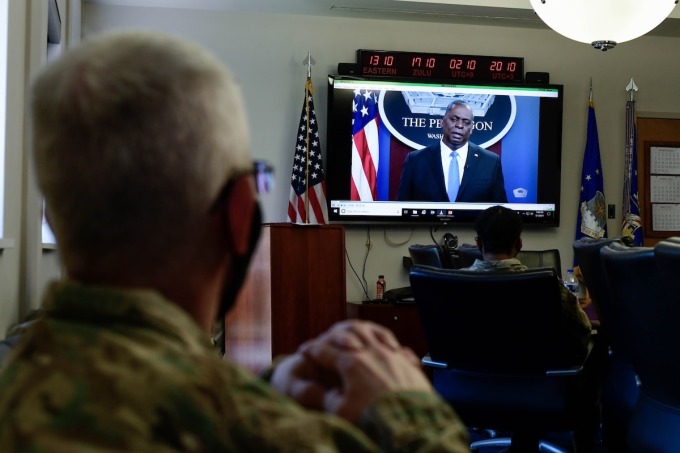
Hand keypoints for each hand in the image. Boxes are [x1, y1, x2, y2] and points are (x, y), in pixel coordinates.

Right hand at [298, 320, 431, 423]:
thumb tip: (327, 392)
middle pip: (348, 333)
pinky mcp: (406, 362)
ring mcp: (391, 355)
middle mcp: (371, 353)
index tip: (304, 350)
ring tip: (357, 339)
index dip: (311, 350)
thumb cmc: (375, 418)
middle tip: (327, 340)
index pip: (324, 352)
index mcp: (351, 364)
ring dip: (362, 334)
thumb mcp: (342, 413)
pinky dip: (387, 343)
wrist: (412, 422)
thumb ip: (329, 398)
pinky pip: (394, 345)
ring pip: (373, 333)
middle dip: (334, 336)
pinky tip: (387, 348)